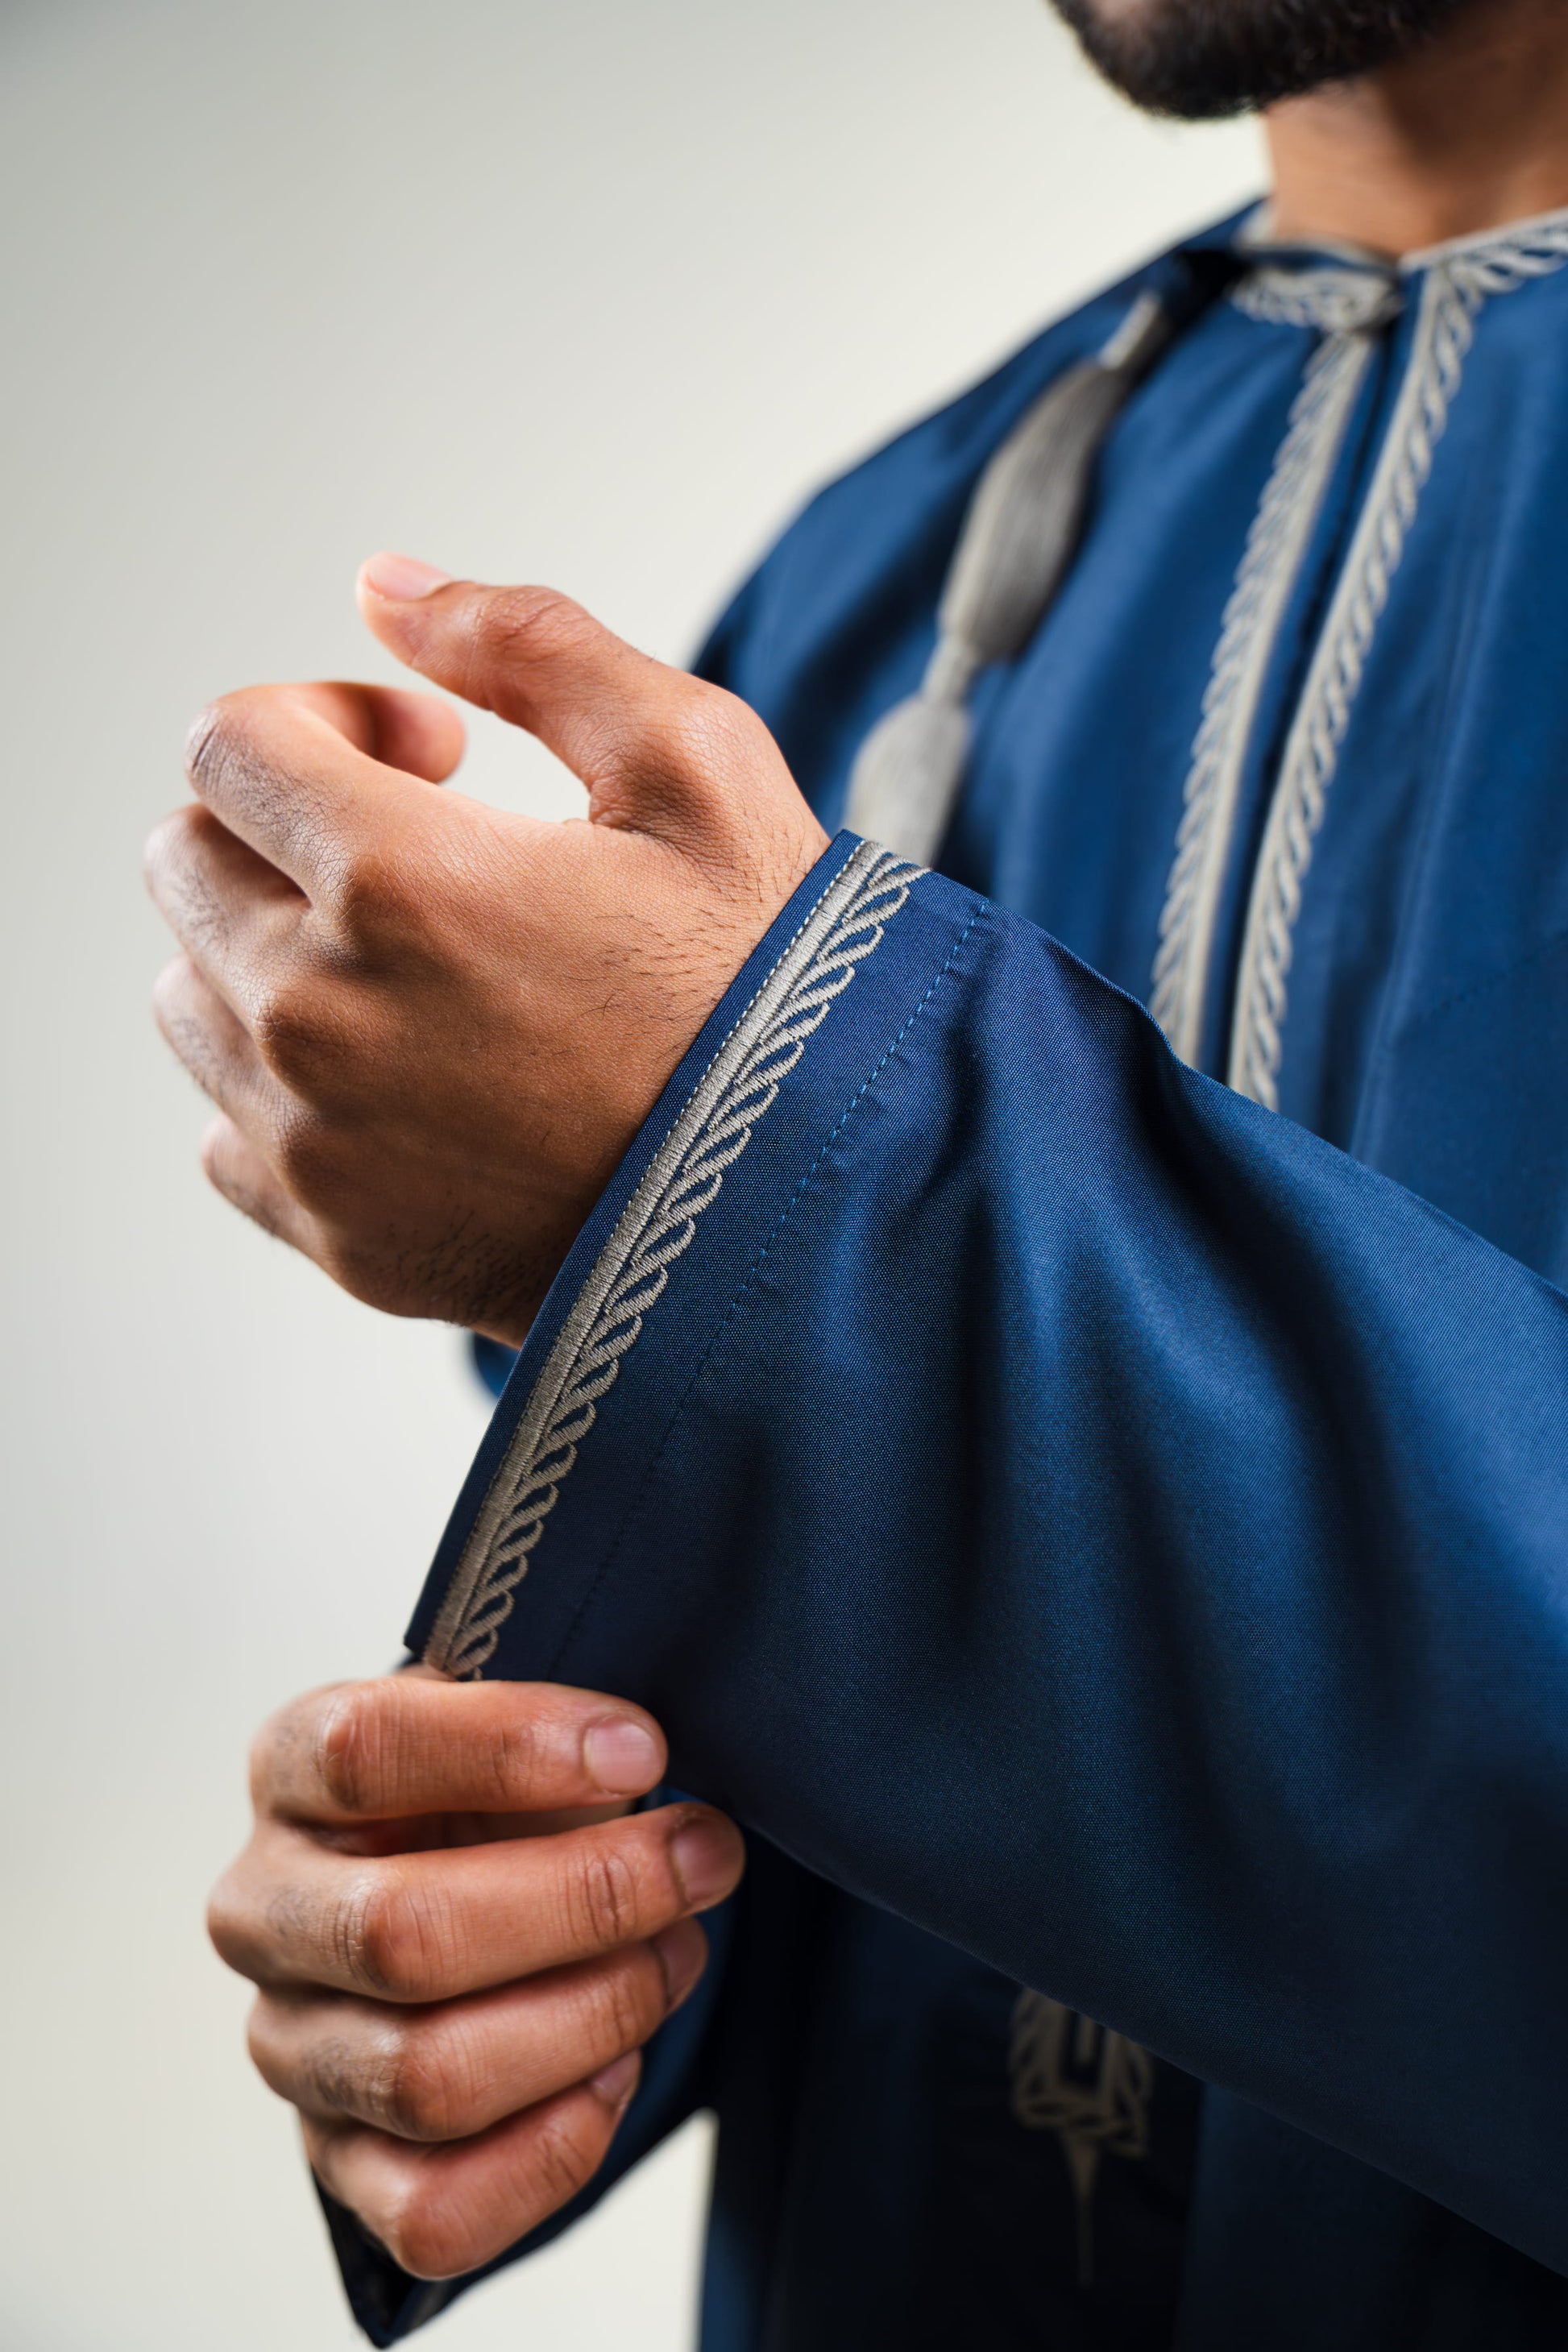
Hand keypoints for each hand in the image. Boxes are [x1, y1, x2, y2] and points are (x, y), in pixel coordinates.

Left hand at [145, 556, 829, 1346]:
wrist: (822, 1208)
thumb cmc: (774, 993)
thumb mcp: (698, 766)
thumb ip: (529, 645)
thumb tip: (384, 587)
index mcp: (397, 880)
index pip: (227, 744)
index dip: (323, 716)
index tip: (427, 757)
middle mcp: (321, 1018)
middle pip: (187, 860)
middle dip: (285, 825)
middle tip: (424, 852)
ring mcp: (316, 1141)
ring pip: (192, 997)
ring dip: (273, 951)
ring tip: (420, 969)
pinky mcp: (333, 1235)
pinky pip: (229, 1133)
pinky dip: (286, 1092)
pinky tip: (408, 1079)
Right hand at [209, 1672, 744, 2278]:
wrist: (455, 1881)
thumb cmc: (493, 1793)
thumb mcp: (512, 1725)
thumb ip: (559, 1738)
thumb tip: (635, 1766)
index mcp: (289, 1770)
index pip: (362, 1751)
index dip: (513, 1748)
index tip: (645, 1752)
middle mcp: (263, 1912)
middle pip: (403, 1932)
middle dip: (587, 1899)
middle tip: (702, 1859)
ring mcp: (291, 2049)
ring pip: (428, 2078)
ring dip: (591, 2018)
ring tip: (677, 1954)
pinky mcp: (339, 2164)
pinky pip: (435, 2212)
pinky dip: (552, 2150)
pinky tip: (618, 2070)